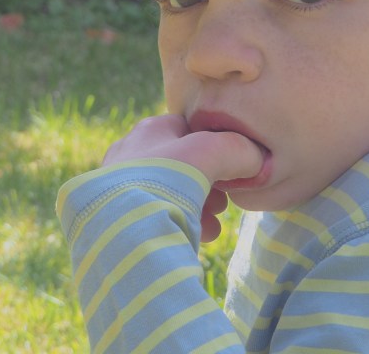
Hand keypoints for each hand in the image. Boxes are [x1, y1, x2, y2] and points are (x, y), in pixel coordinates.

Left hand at [103, 114, 264, 241]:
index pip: (192, 131)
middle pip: (183, 165)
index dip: (218, 150)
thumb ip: (237, 149)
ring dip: (197, 207)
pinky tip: (194, 238)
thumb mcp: (210, 153)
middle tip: (223, 205)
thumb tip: (255, 159)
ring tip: (211, 227)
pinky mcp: (113, 218)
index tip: (233, 173)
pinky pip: (154, 216)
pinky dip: (177, 224)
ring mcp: (119, 186)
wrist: (119, 231)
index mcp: (150, 130)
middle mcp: (130, 153)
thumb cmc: (164, 182)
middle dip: (208, 186)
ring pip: (170, 193)